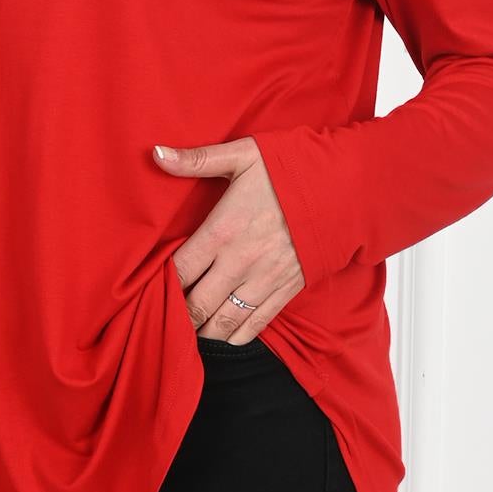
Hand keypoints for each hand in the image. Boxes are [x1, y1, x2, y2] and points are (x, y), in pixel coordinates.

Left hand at [153, 137, 305, 342]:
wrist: (343, 189)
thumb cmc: (289, 169)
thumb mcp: (242, 155)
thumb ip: (197, 159)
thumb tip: (157, 154)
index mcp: (223, 230)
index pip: (178, 271)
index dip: (158, 285)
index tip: (148, 287)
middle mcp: (240, 263)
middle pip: (195, 305)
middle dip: (176, 315)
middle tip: (162, 315)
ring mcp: (264, 281)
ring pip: (222, 324)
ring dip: (201, 330)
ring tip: (188, 328)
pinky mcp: (285, 292)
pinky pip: (254, 327)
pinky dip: (234, 337)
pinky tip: (221, 333)